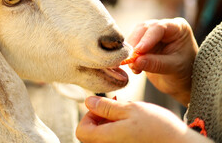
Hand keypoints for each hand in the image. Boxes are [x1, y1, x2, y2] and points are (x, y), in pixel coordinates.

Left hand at [76, 96, 212, 142]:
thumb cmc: (158, 127)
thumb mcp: (130, 109)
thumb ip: (106, 106)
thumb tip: (87, 102)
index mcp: (107, 139)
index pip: (81, 131)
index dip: (89, 116)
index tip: (104, 107)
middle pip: (92, 135)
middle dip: (101, 118)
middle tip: (118, 108)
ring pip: (104, 137)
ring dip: (111, 124)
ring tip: (128, 116)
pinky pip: (115, 141)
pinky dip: (119, 131)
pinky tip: (133, 125)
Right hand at [127, 17, 197, 105]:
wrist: (182, 83)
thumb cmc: (185, 73)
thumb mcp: (174, 68)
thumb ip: (156, 64)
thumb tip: (135, 61)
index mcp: (178, 28)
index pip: (159, 28)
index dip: (146, 39)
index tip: (138, 51)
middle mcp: (164, 28)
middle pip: (143, 29)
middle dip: (135, 43)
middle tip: (130, 59)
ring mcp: (152, 35)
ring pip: (135, 36)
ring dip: (130, 50)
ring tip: (133, 66)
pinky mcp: (142, 44)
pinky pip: (131, 46)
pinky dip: (129, 55)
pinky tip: (133, 67)